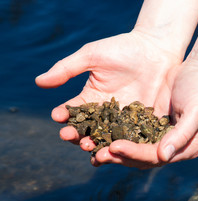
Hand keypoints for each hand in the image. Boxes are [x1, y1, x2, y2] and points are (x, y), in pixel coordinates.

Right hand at [36, 31, 181, 166]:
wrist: (156, 49)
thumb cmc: (123, 48)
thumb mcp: (93, 55)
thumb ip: (67, 68)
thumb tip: (39, 82)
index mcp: (91, 98)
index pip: (73, 111)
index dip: (64, 115)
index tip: (57, 116)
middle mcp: (106, 113)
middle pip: (88, 130)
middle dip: (78, 136)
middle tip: (72, 138)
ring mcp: (125, 120)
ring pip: (108, 138)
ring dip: (98, 145)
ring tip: (91, 148)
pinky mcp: (144, 123)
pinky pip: (133, 138)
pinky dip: (124, 146)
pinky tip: (118, 151)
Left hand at [106, 58, 197, 167]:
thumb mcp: (196, 110)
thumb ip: (181, 134)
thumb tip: (163, 156)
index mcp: (185, 148)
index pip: (156, 157)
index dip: (135, 153)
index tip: (115, 146)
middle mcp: (171, 147)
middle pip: (142, 158)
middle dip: (119, 157)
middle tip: (97, 155)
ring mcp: (159, 136)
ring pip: (134, 149)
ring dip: (114, 150)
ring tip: (92, 147)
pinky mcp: (149, 124)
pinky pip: (131, 133)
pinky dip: (116, 134)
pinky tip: (98, 133)